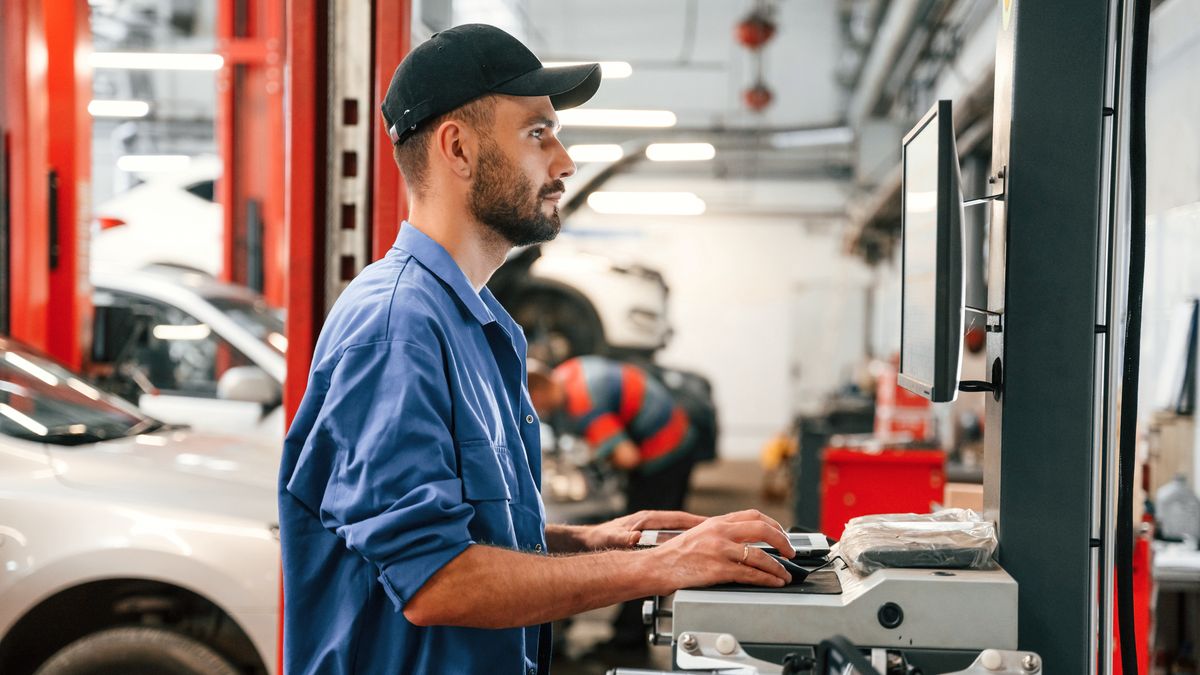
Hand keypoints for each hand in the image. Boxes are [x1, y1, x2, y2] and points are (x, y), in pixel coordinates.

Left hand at [584, 510, 707, 549]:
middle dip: (703, 528)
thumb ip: (622, 538)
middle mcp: (651, 521)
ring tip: (714, 542)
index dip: (696, 521)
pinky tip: (693, 551)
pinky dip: (684, 542)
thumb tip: (634, 538)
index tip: (714, 524)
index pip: (677, 519)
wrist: (589, 541)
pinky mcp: (649, 536)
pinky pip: (672, 538)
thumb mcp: (611, 538)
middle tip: (723, 532)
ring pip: (679, 532)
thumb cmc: (599, 539)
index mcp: (646, 519)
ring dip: (695, 536)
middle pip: (683, 524)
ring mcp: (651, 528)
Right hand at [645, 509, 795, 592]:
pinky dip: (766, 578)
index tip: (782, 535)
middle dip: (783, 541)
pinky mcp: (718, 569)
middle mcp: (720, 532)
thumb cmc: (674, 554)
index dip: (774, 525)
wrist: (656, 566)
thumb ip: (720, 533)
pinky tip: (773, 582)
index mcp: (716, 522)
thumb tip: (743, 540)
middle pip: (762, 529)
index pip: (754, 516)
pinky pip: (750, 574)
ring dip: (778, 566)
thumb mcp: (698, 534)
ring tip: (784, 574)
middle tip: (790, 552)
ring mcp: (719, 550)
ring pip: (760, 555)